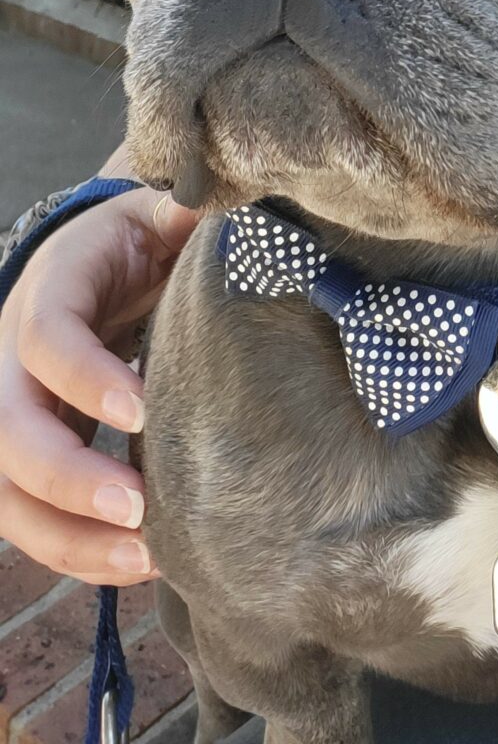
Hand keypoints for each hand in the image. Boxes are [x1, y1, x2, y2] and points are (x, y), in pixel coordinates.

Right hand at [0, 186, 200, 583]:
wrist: (103, 260)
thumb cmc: (138, 239)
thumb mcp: (154, 212)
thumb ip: (179, 210)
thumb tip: (208, 201)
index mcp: (49, 289)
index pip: (45, 338)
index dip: (86, 378)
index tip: (144, 412)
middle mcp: (12, 358)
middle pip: (9, 432)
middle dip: (67, 477)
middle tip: (138, 505)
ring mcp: (18, 413)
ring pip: (9, 492)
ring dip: (69, 535)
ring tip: (146, 557)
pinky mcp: (36, 456)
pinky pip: (35, 517)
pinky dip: (80, 551)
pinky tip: (141, 565)